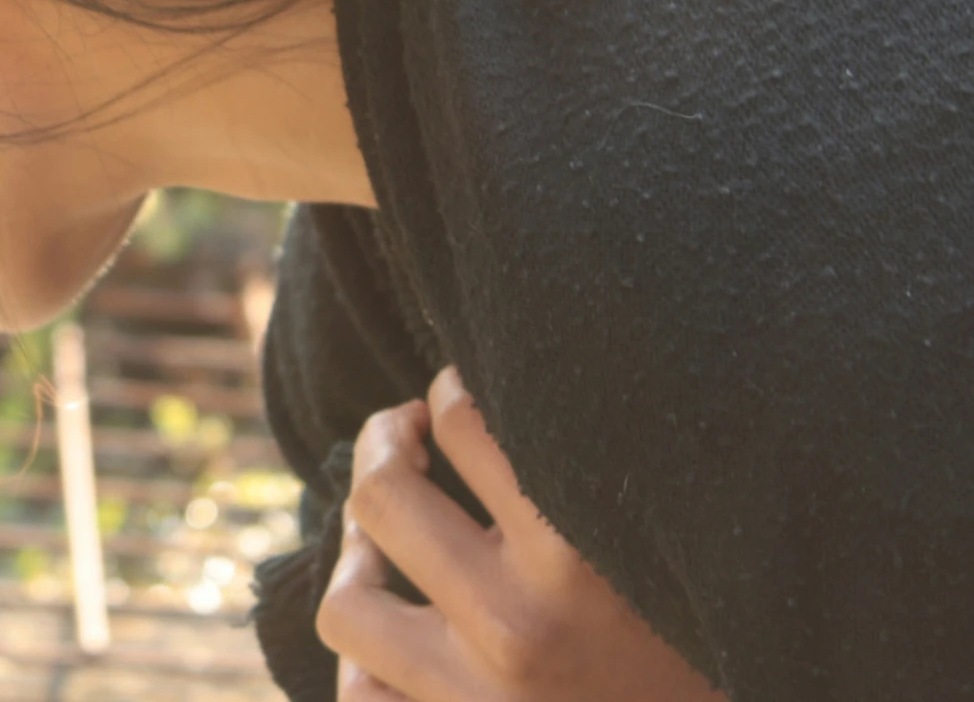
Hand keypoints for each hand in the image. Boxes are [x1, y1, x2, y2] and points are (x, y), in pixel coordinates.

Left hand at [315, 367, 724, 701]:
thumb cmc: (716, 660)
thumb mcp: (679, 563)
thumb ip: (595, 491)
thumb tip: (506, 402)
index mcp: (581, 559)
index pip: (468, 425)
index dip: (449, 392)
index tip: (450, 393)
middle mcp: (517, 625)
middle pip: (383, 496)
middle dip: (380, 447)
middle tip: (398, 433)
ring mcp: (477, 697)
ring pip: (347, 602)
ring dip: (353, 559)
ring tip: (373, 541)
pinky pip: (363, 696)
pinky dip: (365, 666)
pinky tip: (392, 637)